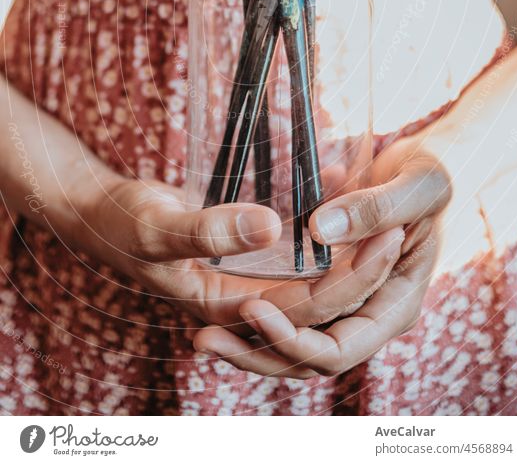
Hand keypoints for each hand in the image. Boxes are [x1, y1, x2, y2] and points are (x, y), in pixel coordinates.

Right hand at [81, 175, 405, 377]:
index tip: (390, 232)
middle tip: (403, 228)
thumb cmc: (121, 222)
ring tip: (388, 225)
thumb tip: (273, 228)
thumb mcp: (159, 223)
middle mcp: (241, 307)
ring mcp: (244, 286)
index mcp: (224, 309)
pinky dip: (326, 248)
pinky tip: (345, 217)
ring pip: (314, 288)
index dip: (353, 275)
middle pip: (321, 305)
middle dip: (365, 271)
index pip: (308, 307)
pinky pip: (297, 266)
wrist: (102, 216)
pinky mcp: (245, 265)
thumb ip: (210, 230)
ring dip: (351, 262)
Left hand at [193, 137, 450, 376]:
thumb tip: (321, 230)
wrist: (424, 165)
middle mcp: (369, 316)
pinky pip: (289, 312)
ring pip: (293, 342)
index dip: (293, 338)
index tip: (250, 307)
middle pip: (307, 359)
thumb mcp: (419, 183)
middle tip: (204, 339)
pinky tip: (214, 313)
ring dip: (249, 343)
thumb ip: (375, 207)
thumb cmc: (431, 173)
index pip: (339, 349)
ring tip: (199, 339)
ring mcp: (346, 304)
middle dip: (257, 353)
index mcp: (397, 306)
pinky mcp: (326, 284)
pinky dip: (257, 316)